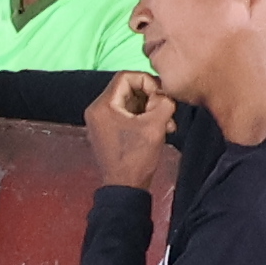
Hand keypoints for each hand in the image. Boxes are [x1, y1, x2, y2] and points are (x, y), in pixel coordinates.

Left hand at [82, 71, 179, 196]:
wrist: (125, 188)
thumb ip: (164, 102)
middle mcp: (98, 110)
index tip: (162, 95)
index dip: (148, 81)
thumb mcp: (155, 126)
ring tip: (168, 123)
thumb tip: (166, 93)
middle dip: (151, 97)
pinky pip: (128, 115)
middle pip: (128, 89)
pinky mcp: (109, 131)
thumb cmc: (137, 157)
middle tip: (167, 110)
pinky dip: (144, 118)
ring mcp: (102, 121)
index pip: (126, 77)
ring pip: (130, 103)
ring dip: (151, 109)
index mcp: (103, 105)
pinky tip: (161, 129)